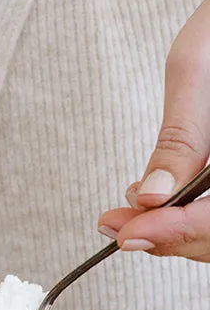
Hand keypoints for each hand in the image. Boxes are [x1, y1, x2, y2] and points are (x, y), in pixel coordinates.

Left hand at [98, 0, 209, 260]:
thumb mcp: (196, 73)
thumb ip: (180, 139)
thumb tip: (148, 197)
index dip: (178, 232)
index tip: (126, 234)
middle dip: (169, 236)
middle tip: (114, 228)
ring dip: (176, 231)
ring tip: (126, 218)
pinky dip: (188, 215)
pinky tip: (153, 205)